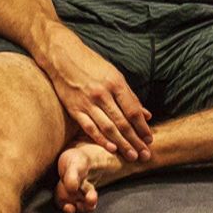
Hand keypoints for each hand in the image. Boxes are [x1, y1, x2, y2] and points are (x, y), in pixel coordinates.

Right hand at [44, 24, 152, 159]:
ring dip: (122, 144)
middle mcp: (103, 94)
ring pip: (108, 128)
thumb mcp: (114, 74)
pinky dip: (101, 139)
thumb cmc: (91, 64)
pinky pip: (90, 127)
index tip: (150, 139)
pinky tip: (111, 149)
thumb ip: (130, 96)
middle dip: (135, 140)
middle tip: (145, 155)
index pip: (133, 110)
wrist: (62, 56)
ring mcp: (88, 102)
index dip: (142, 127)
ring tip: (132, 155)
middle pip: (123, 122)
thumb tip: (146, 114)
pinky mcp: (74, 108)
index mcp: (115, 83)